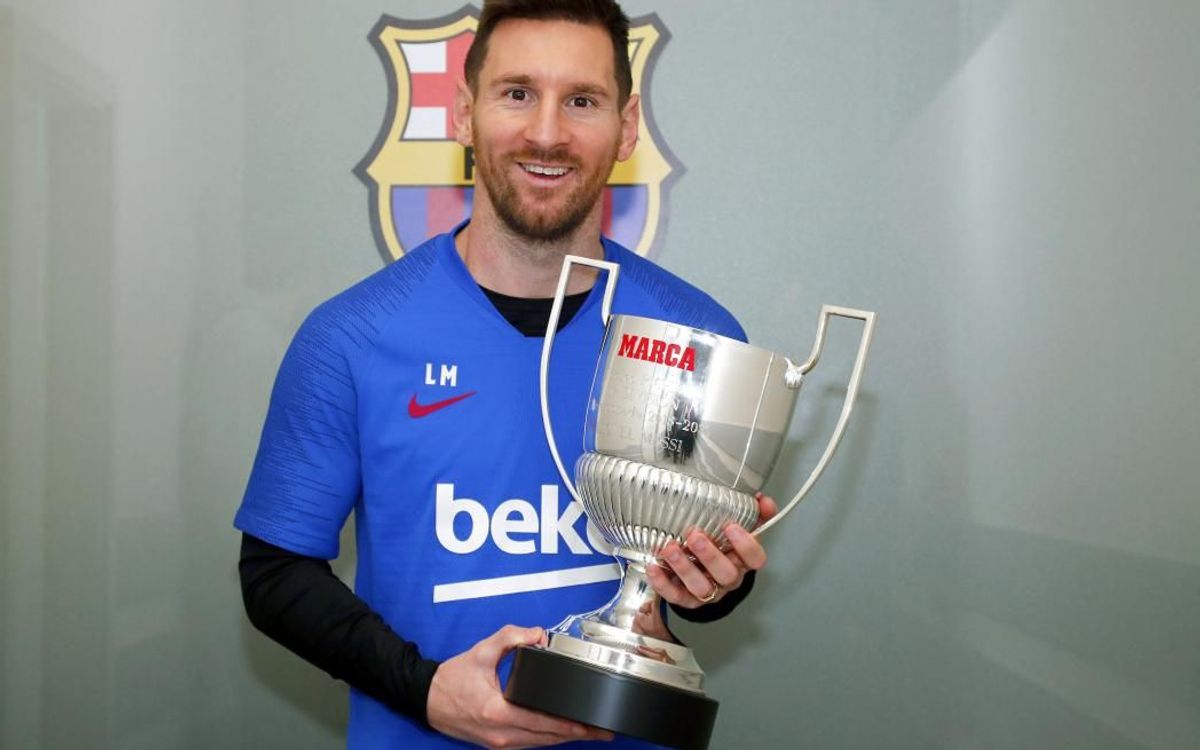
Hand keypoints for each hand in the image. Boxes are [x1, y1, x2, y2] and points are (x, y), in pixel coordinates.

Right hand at [426, 625, 613, 748]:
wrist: (426, 699)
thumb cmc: (452, 679)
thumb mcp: (481, 651)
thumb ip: (510, 637)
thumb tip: (538, 634)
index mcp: (498, 712)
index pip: (542, 721)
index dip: (569, 724)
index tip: (590, 723)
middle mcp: (501, 734)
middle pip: (548, 738)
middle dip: (578, 734)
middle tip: (604, 730)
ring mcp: (500, 743)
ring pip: (541, 744)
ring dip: (567, 739)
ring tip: (592, 732)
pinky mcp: (498, 745)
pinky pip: (530, 744)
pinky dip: (549, 738)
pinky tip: (565, 733)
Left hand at [646, 493, 776, 608]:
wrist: (705, 575)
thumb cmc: (723, 548)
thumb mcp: (739, 530)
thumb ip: (754, 514)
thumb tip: (761, 498)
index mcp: (743, 561)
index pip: (755, 559)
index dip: (746, 545)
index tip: (730, 526)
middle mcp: (728, 579)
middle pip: (726, 574)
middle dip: (710, 555)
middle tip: (694, 535)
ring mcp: (708, 592)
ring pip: (701, 587)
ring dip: (684, 567)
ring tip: (670, 548)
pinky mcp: (686, 599)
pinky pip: (675, 596)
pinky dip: (663, 583)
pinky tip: (653, 566)